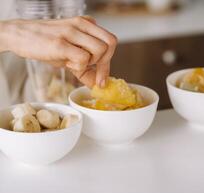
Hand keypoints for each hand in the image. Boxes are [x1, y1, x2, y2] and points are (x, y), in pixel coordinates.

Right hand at [0, 16, 117, 87]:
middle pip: (111, 44)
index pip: (110, 41)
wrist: (20, 35)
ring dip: (89, 63)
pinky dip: (78, 67)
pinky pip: (83, 59)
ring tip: (73, 62)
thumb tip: (98, 85)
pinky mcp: (60, 43)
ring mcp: (71, 32)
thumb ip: (86, 68)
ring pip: (99, 50)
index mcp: (87, 24)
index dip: (109, 62)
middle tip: (91, 72)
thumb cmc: (47, 43)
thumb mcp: (70, 53)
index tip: (102, 78)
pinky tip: (65, 62)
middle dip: (104, 63)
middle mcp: (82, 24)